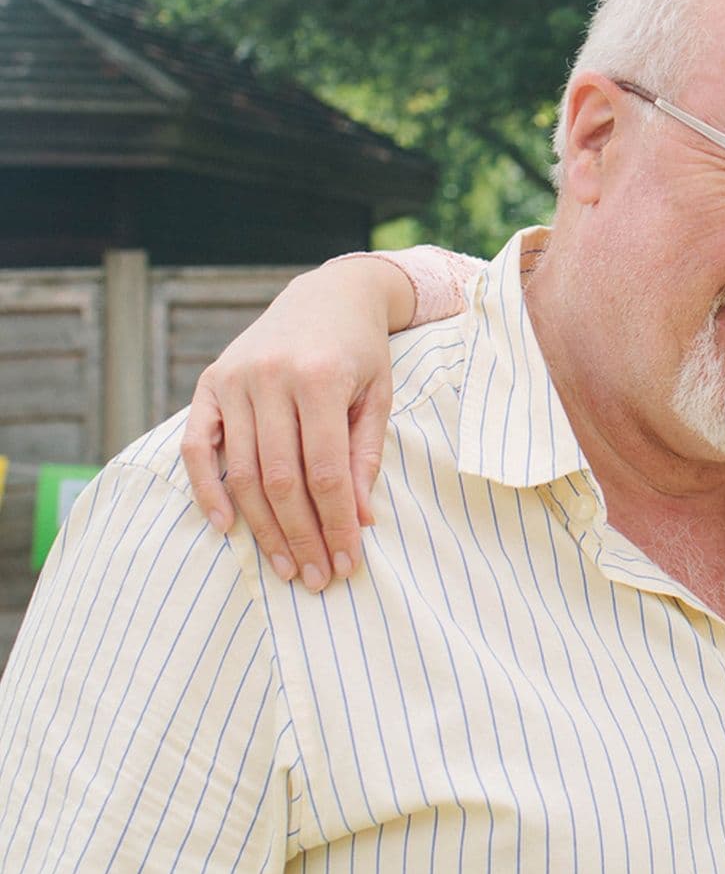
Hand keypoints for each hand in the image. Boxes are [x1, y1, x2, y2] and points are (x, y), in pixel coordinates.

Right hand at [180, 257, 413, 589]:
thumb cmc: (361, 351)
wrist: (328, 295)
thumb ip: (365, 456)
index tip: (348, 561)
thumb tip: (359, 521)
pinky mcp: (209, 384)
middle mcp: (271, 378)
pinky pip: (197, 447)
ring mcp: (235, 381)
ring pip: (241, 472)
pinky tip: (226, 527)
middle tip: (318, 577)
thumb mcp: (379, 396)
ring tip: (287, 566)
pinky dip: (205, 490)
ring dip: (262, 528)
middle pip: (280, 479)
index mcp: (321, 378)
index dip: (335, 522)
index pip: (325, 470)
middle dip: (302, 535)